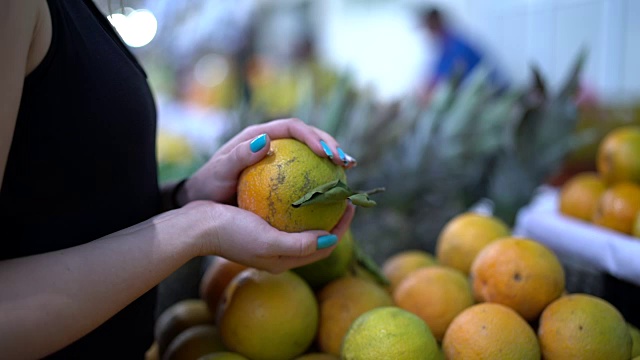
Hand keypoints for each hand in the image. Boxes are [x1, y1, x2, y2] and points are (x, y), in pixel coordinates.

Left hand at [178, 118, 355, 204]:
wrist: (201, 200)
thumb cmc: (208, 185)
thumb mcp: (219, 171)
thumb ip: (239, 156)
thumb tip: (266, 141)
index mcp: (259, 134)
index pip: (293, 128)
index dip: (313, 136)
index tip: (327, 153)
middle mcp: (272, 141)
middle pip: (309, 136)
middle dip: (331, 144)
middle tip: (346, 162)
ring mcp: (279, 157)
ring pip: (311, 153)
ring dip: (332, 157)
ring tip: (348, 171)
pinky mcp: (282, 174)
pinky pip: (305, 172)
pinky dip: (321, 177)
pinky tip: (334, 191)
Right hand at [191, 201, 355, 272]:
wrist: (196, 226)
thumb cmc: (231, 233)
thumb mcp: (269, 242)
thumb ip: (301, 245)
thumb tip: (331, 240)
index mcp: (284, 261)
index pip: (325, 247)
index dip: (342, 228)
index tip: (350, 204)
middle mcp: (278, 254)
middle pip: (316, 237)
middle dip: (333, 218)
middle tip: (342, 194)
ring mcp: (267, 241)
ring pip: (301, 225)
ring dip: (315, 209)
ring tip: (324, 187)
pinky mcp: (256, 227)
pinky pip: (284, 214)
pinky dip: (294, 202)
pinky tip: (296, 182)